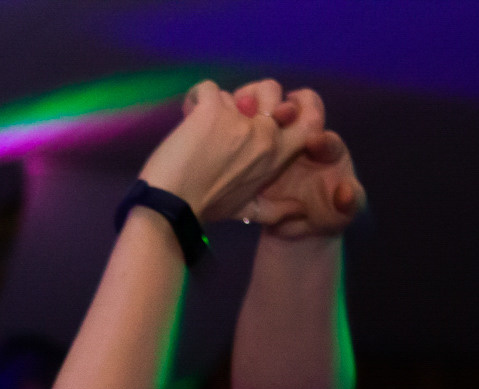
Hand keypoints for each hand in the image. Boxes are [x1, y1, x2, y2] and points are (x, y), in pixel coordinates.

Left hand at [137, 78, 300, 224]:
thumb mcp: (247, 211)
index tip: (273, 110)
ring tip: (202, 128)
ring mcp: (239, 119)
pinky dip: (195, 98)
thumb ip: (275, 209)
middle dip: (251, 95)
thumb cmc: (208, 207)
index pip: (307, 121)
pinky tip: (188, 116)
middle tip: (228, 115)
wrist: (171, 204)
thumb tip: (300, 209)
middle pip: (270, 89)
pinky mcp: (212, 108)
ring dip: (217, 106)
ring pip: (232, 94)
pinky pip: (206, 88)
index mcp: (276, 157)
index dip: (294, 106)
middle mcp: (264, 133)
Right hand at [240, 88, 364, 237]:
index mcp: (326, 151)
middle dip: (291, 108)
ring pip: (271, 105)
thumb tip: (345, 193)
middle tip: (281, 112)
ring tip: (248, 109)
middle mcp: (303, 136)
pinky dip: (237, 114)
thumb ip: (349, 204)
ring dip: (261, 102)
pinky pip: (245, 120)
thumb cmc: (324, 214)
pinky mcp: (253, 140)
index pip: (327, 139)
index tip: (314, 142)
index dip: (322, 139)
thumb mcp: (340, 215)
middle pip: (299, 108)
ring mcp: (277, 136)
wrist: (294, 223)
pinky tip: (229, 117)